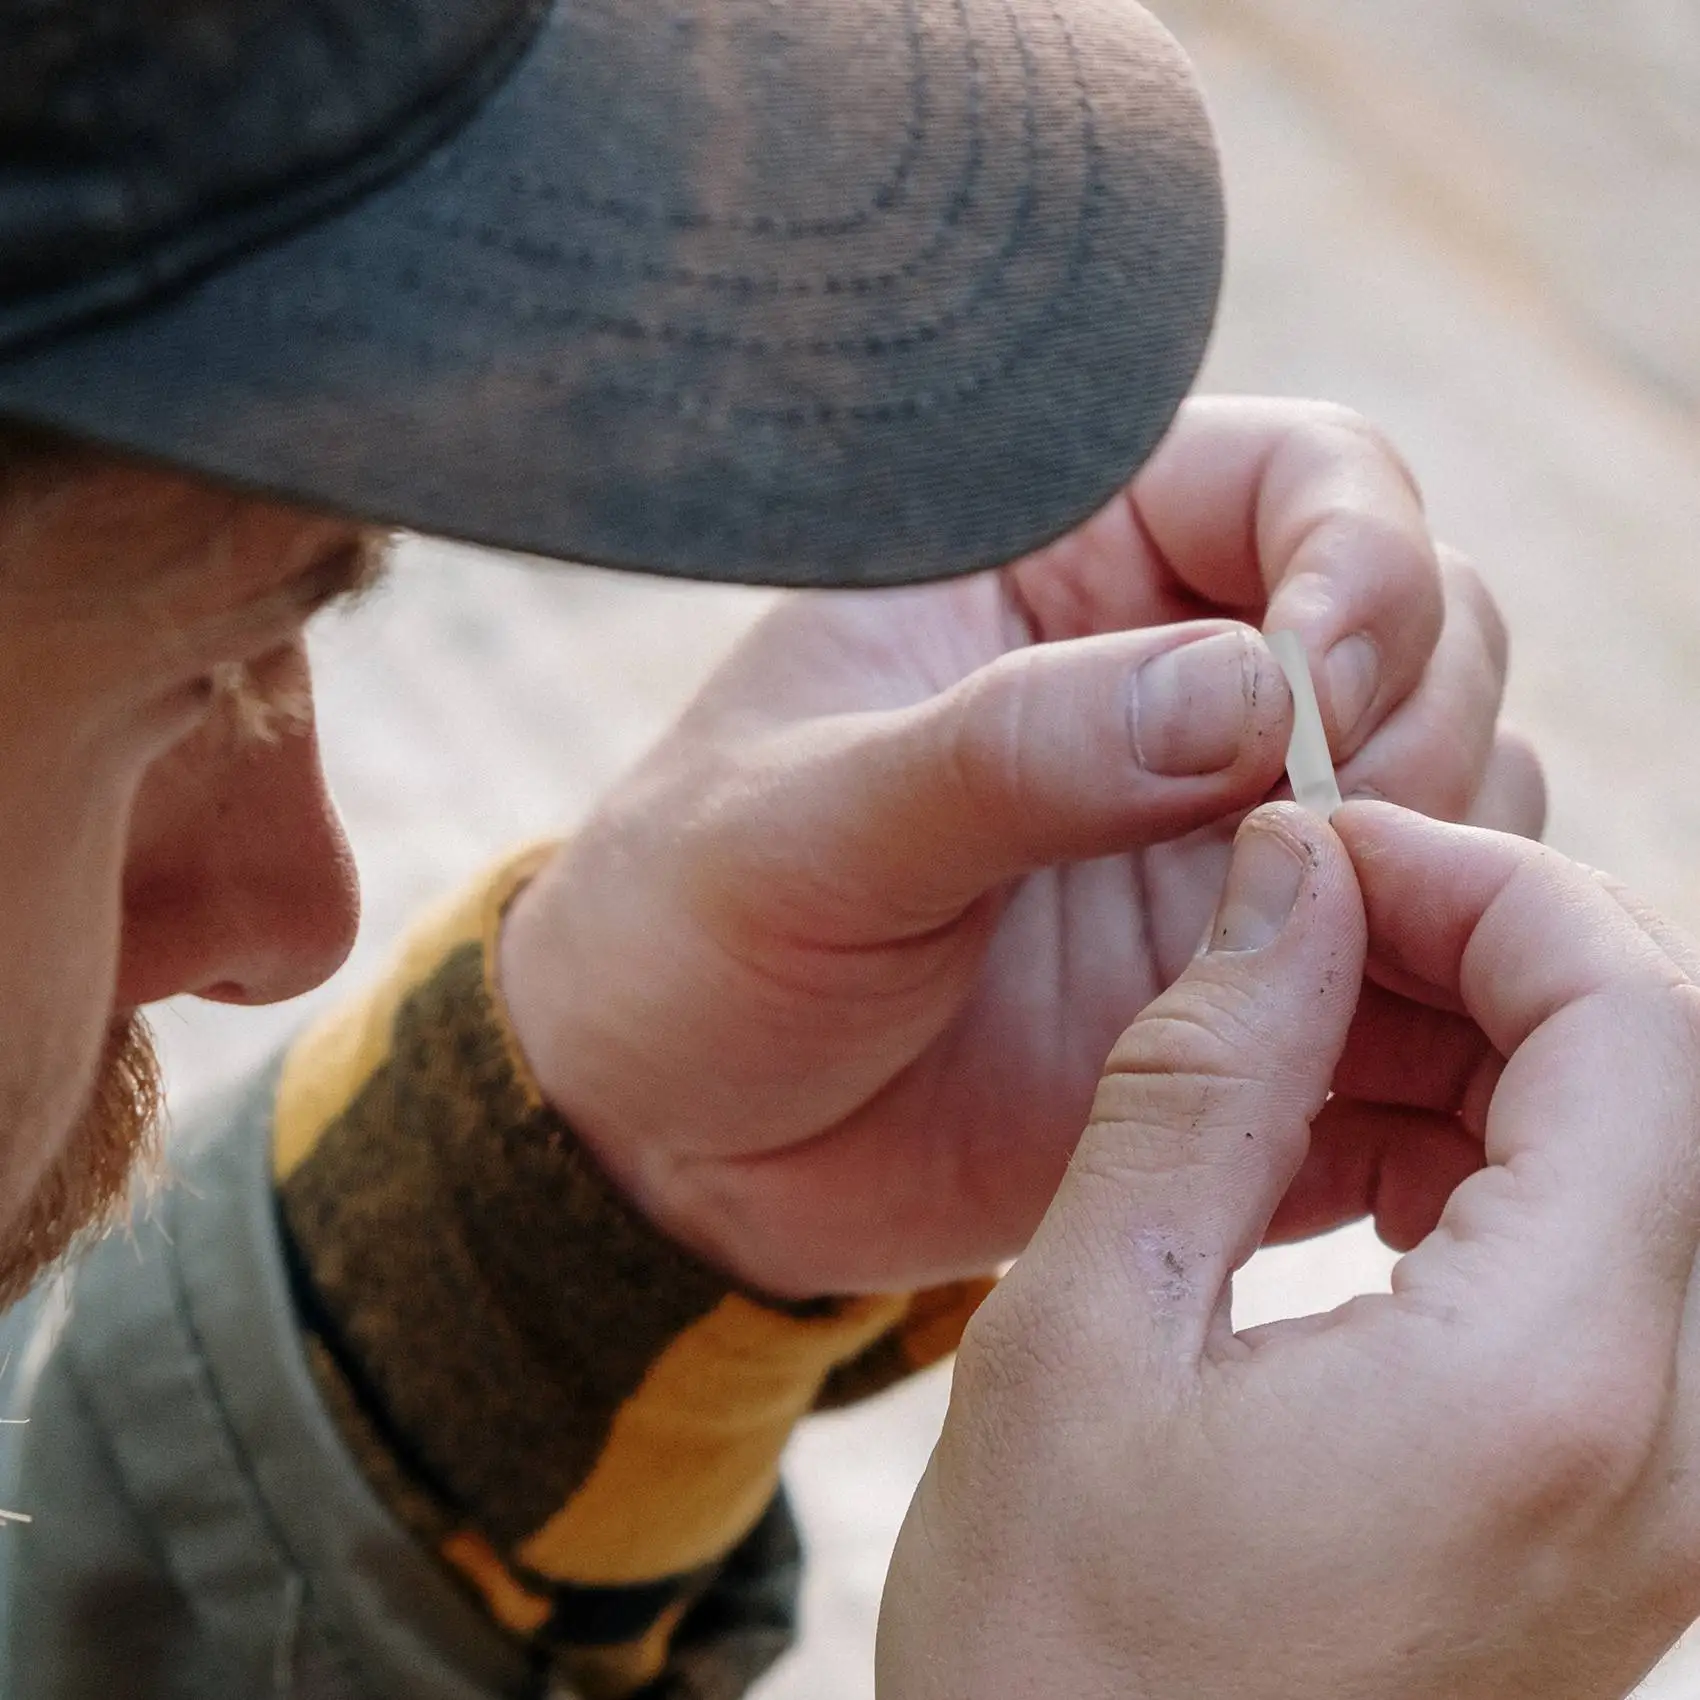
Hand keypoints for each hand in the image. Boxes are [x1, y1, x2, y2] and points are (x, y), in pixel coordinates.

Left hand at [500, 397, 1542, 1295]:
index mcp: (1062, 572)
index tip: (1318, 688)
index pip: (1305, 480)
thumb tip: (1256, 692)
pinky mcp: (1244, 982)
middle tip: (1318, 837)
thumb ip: (1014, 750)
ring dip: (1439, 852)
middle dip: (1413, 717)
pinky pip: (1411, 956)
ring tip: (1313, 948)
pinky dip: (1431, 986)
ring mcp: (1225, 839)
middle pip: (1427, 625)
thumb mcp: (810, 826)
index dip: (1357, 561)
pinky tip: (1342, 1046)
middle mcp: (1176, 684)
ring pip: (1454, 784)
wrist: (680, 1137)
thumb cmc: (696, 935)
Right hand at [879, 800, 1699, 1699]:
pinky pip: (1614, 1259)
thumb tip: (1286, 871)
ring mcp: (1666, 1491)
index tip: (1319, 851)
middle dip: (1487, 948)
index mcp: (1552, 1387)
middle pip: (1668, 1074)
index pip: (1640, 1016)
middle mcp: (1674, 1447)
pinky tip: (1342, 1154)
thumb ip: (1205, 1072)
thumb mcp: (1086, 1328)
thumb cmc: (1060, 1657)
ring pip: (1650, 1155)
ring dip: (1486, 1047)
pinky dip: (1492, 1157)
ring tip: (1299, 1034)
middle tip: (1299, 925)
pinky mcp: (1617, 1510)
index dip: (1481, 882)